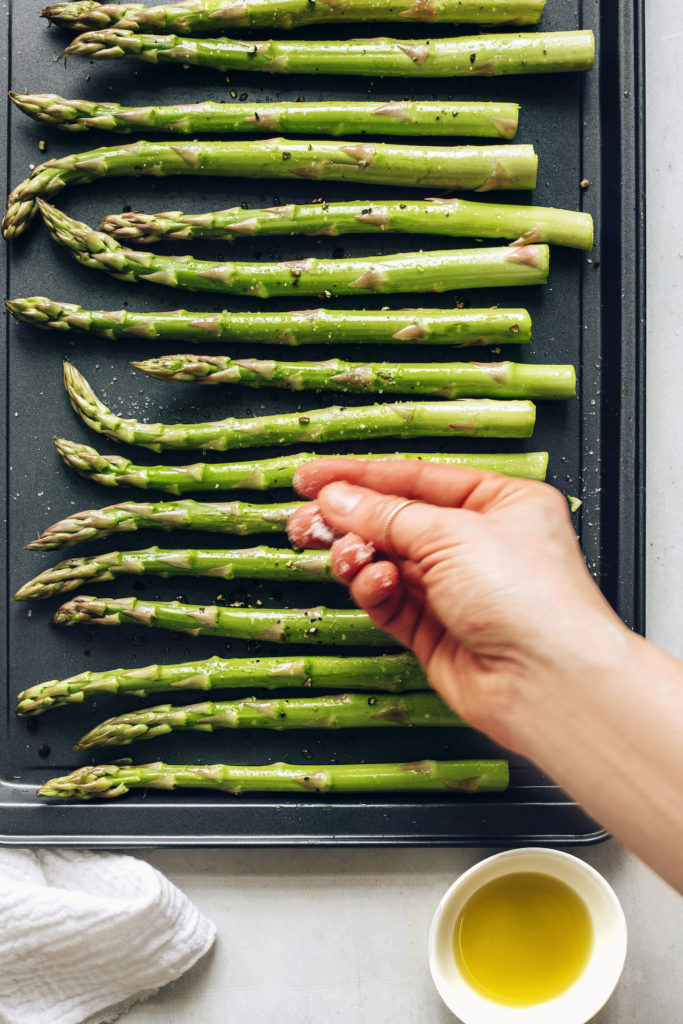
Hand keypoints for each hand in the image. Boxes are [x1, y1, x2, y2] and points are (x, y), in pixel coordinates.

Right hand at [287, 458, 629, 753]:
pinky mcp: (437, 631)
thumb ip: (386, 515)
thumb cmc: (532, 600)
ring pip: (387, 562)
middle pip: (397, 521)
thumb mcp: (451, 533)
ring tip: (347, 557)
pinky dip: (375, 590)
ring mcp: (458, 589)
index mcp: (501, 502)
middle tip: (306, 522)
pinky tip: (375, 584)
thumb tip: (340, 498)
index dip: (361, 476)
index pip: (417, 478)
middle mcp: (480, 544)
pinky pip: (391, 601)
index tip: (315, 477)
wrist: (547, 683)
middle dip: (350, 521)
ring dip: (360, 557)